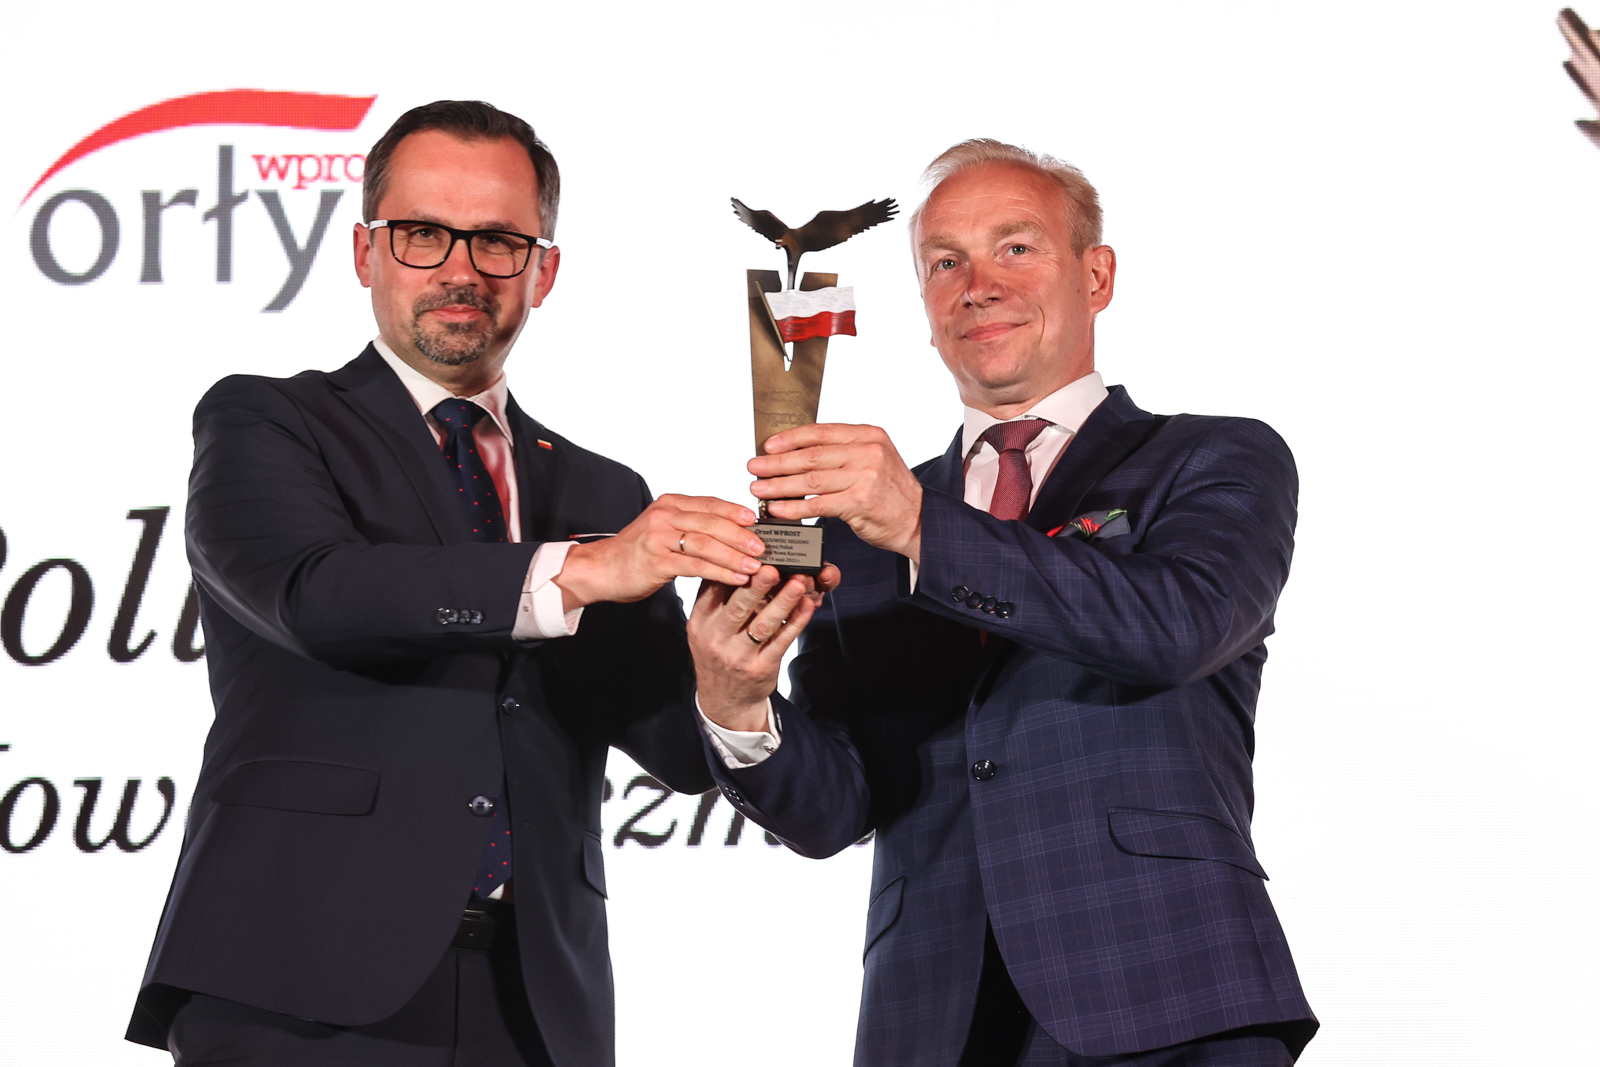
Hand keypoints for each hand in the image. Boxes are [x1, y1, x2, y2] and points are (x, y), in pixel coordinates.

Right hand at [554, 495, 765, 609]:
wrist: (601, 569)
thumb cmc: (638, 553)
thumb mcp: (665, 530)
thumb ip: (694, 526)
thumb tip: (735, 531)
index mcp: (670, 504)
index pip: (710, 503)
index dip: (736, 512)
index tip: (759, 521)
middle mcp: (664, 515)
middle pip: (712, 521)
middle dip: (742, 534)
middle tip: (764, 546)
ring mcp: (659, 537)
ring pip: (706, 542)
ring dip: (735, 554)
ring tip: (756, 565)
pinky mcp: (656, 560)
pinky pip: (695, 565)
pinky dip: (719, 571)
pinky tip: (736, 577)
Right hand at [688, 563, 841, 731]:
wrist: (724, 700)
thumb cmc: (718, 653)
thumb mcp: (705, 626)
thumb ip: (716, 597)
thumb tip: (736, 559)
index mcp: (700, 620)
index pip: (714, 589)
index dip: (733, 569)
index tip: (750, 552)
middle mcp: (716, 637)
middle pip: (738, 606)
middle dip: (757, 585)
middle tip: (773, 566)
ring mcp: (738, 654)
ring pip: (763, 623)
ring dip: (783, 601)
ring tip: (799, 582)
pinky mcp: (760, 667)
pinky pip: (781, 641)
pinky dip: (796, 621)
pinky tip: (807, 606)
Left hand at [749, 424, 923, 561]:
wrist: (917, 520)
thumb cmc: (889, 492)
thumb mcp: (873, 460)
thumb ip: (843, 452)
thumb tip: (797, 453)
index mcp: (869, 435)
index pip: (820, 432)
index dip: (790, 438)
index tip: (768, 446)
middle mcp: (868, 452)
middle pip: (811, 455)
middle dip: (777, 463)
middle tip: (754, 467)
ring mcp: (865, 476)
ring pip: (811, 480)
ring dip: (779, 486)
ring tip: (759, 489)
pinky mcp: (860, 501)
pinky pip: (818, 504)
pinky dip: (794, 508)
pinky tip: (778, 509)